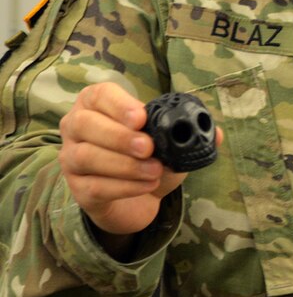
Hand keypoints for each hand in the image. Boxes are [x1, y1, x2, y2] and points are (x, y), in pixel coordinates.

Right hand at [58, 82, 210, 240]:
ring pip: (86, 156)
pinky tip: (147, 186)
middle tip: (148, 147)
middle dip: (119, 136)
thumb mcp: (172, 144)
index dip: (118, 104)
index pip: (98, 95)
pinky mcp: (79, 190)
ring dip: (125, 164)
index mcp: (98, 107)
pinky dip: (124, 186)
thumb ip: (191, 134)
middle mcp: (77, 129)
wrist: (138, 200)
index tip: (141, 117)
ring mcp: (72, 160)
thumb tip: (217, 133)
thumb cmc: (149, 160)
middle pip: (84, 124)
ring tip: (155, 171)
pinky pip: (95, 186)